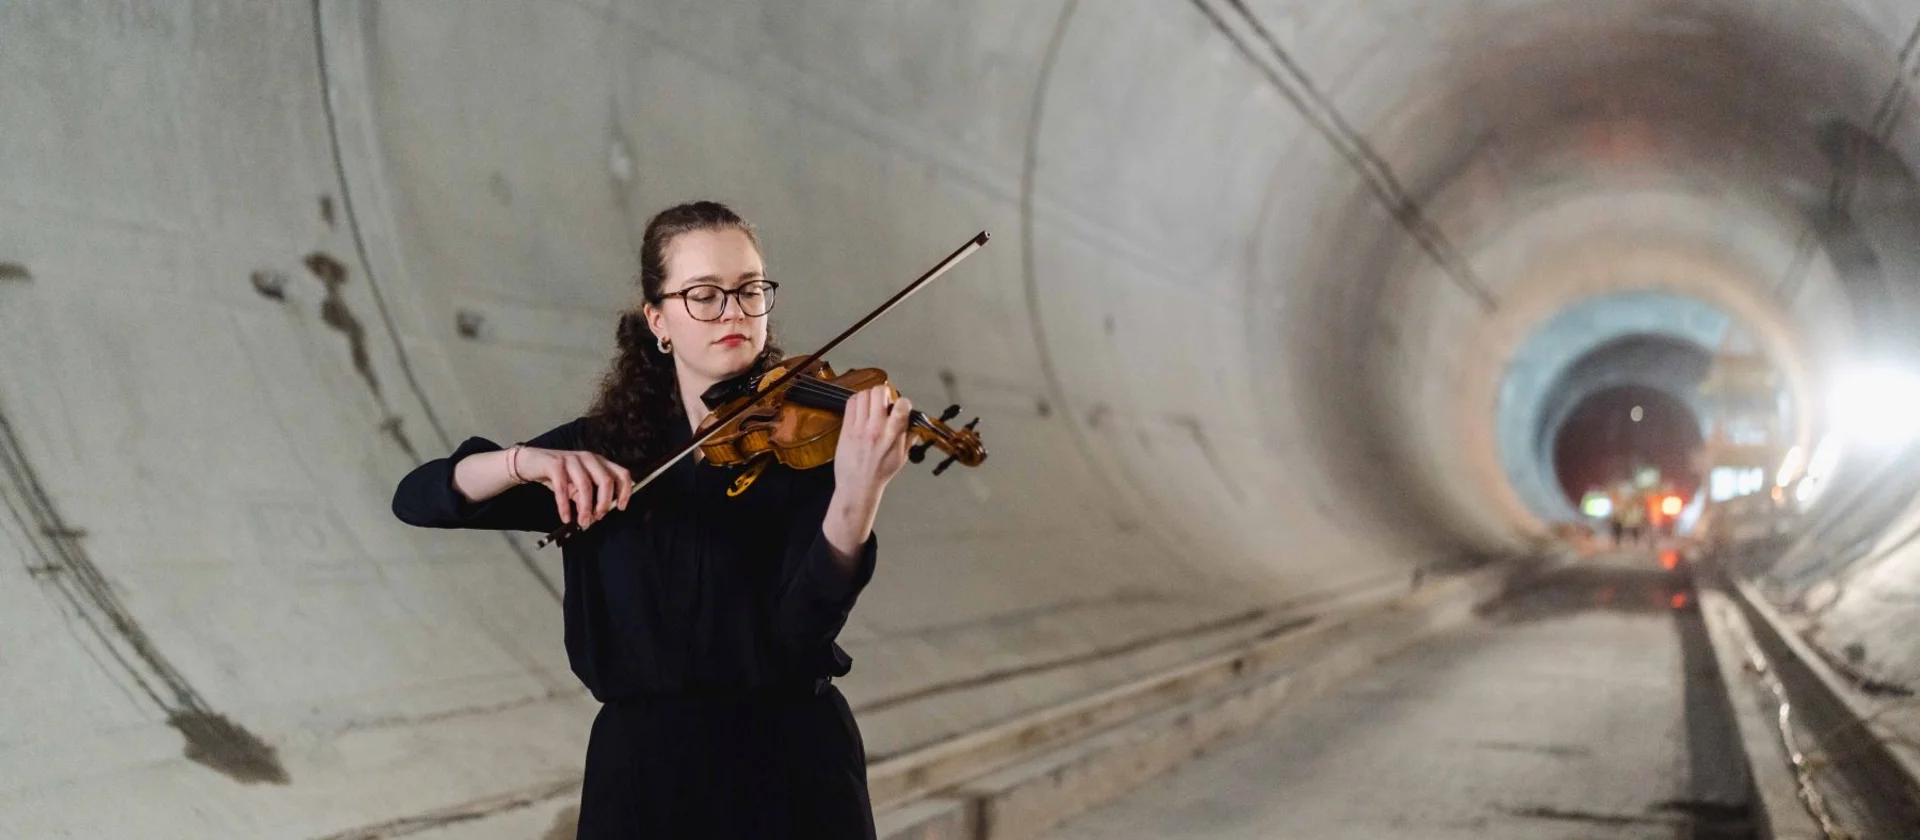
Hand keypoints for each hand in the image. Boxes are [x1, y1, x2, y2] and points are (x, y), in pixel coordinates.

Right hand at [518, 448, 633, 527]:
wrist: (530, 462)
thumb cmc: (557, 475)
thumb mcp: (576, 486)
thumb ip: (589, 497)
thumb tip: (597, 514)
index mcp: (598, 462)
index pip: (621, 474)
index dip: (625, 492)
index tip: (622, 507)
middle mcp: (588, 458)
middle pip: (606, 480)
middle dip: (604, 503)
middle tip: (598, 517)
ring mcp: (572, 459)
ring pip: (585, 485)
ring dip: (585, 508)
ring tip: (583, 522)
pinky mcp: (555, 464)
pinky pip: (563, 488)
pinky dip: (565, 506)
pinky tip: (566, 517)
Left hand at [833, 386, 910, 501]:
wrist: (858, 486)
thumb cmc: (879, 473)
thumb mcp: (902, 457)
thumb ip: (909, 438)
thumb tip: (915, 425)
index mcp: (893, 434)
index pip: (902, 404)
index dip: (902, 401)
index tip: (900, 406)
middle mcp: (876, 428)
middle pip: (879, 392)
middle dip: (884, 393)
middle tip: (883, 401)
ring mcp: (860, 427)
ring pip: (863, 395)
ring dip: (869, 396)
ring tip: (871, 405)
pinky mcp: (846, 429)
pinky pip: (850, 404)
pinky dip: (856, 401)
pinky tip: (860, 408)